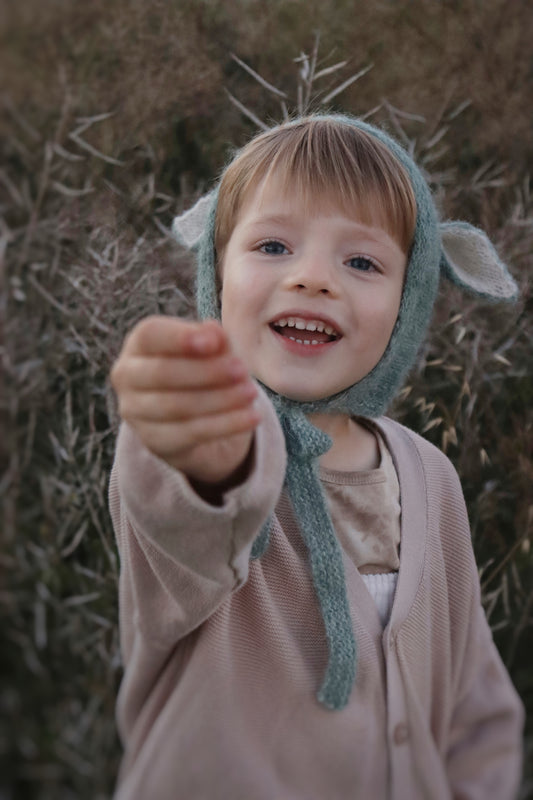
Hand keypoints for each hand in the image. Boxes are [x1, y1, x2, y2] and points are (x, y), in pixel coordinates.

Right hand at [110, 316, 260, 485]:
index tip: (216, 341)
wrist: (196, 415)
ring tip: (251, 393)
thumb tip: (214, 332)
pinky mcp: (154, 441)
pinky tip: (251, 416)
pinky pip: (191, 433)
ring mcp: (135, 412)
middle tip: (242, 370)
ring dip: (220, 399)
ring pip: (176, 406)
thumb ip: (213, 339)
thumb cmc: (201, 368)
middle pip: (162, 372)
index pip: (151, 335)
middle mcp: (127, 376)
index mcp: (138, 344)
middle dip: (206, 371)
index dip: (181, 337)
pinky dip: (226, 425)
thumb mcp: (211, 349)